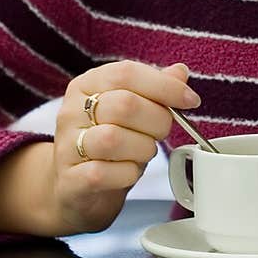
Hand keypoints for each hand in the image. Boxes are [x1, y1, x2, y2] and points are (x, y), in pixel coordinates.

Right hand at [48, 60, 199, 235]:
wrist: (79, 185)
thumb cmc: (112, 142)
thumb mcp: (134, 110)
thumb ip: (155, 89)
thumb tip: (180, 72)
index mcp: (87, 84)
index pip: (126, 73)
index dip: (164, 86)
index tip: (190, 100)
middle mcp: (72, 111)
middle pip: (124, 105)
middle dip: (158, 120)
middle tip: (162, 132)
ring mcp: (67, 145)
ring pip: (113, 139)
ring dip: (143, 148)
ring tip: (144, 152)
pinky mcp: (70, 178)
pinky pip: (104, 173)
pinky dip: (128, 174)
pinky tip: (130, 171)